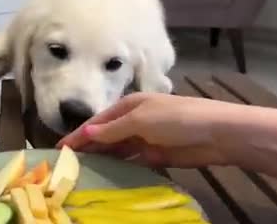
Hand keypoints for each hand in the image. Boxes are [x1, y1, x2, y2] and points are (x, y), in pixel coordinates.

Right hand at [57, 92, 235, 167]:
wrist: (216, 134)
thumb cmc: (176, 118)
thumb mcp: (140, 120)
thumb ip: (112, 129)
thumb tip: (84, 132)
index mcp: (128, 105)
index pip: (97, 121)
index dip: (79, 134)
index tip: (60, 147)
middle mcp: (134, 120)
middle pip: (105, 134)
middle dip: (87, 145)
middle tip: (67, 162)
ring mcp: (145, 138)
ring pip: (117, 148)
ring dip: (102, 156)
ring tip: (82, 169)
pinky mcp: (156, 155)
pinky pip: (132, 159)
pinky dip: (119, 164)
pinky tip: (107, 172)